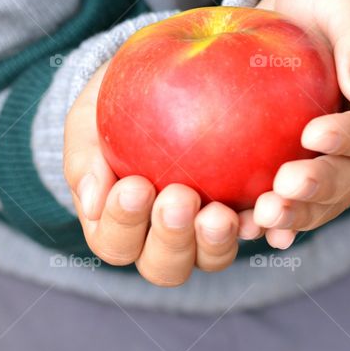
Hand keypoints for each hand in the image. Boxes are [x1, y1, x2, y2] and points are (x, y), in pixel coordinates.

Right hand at [63, 63, 241, 286]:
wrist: (153, 84)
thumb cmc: (110, 108)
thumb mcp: (85, 122)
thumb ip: (84, 160)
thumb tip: (90, 204)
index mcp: (117, 227)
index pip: (116, 243)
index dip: (124, 224)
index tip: (135, 185)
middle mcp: (160, 241)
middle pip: (164, 266)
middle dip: (172, 239)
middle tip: (180, 198)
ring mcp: (203, 234)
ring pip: (209, 258)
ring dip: (215, 242)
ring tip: (221, 212)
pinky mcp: (241, 214)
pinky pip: (254, 227)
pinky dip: (260, 223)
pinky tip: (265, 204)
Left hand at [249, 0, 349, 248]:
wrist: (305, 10)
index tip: (313, 135)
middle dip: (320, 188)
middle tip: (283, 190)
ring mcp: (344, 158)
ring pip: (327, 198)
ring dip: (298, 214)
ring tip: (263, 220)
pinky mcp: (309, 165)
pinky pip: (298, 199)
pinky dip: (278, 218)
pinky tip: (252, 232)